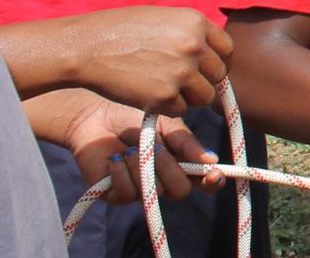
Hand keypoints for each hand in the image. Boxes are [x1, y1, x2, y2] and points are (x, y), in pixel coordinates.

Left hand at [57, 93, 224, 205]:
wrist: (96, 116)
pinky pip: (127, 192)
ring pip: (153, 192)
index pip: (204, 181)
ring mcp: (139, 191)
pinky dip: (122, 171)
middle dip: (169, 168)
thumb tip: (211, 159)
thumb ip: (187, 142)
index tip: (213, 173)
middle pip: (180, 191)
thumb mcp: (167, 125)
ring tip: (130, 147)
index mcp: (181, 164)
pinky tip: (115, 158)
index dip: (212, 181)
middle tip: (156, 148)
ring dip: (142, 165)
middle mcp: (163, 181)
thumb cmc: (133, 118)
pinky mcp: (115, 194)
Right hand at [64, 7, 231, 116]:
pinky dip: (168, 107)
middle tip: (180, 82)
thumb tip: (212, 55)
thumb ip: (190, 33)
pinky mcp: (164, 96)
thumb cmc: (119, 30)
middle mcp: (194, 46)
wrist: (86, 46)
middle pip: (218, 75)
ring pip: (205, 97)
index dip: (216, 61)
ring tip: (164, 88)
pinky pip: (181, 110)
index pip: (227, 49)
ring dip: (189, 97)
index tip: (204, 69)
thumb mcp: (162, 19)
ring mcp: (181, 72)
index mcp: (196, 22)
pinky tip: (148, 95)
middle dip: (203, 81)